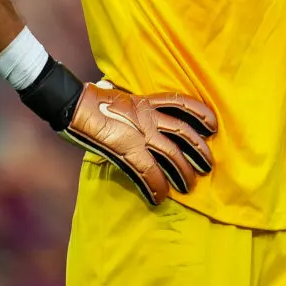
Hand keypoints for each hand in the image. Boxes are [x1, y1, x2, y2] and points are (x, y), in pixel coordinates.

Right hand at [63, 82, 216, 205]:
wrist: (72, 104)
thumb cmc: (87, 98)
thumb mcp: (112, 91)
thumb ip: (121, 95)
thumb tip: (109, 88)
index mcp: (146, 102)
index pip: (181, 104)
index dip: (201, 114)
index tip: (213, 126)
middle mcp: (148, 117)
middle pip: (183, 133)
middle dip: (199, 151)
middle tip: (208, 165)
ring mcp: (140, 134)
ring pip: (172, 155)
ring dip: (184, 173)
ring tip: (191, 186)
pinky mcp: (128, 150)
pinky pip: (149, 172)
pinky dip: (156, 187)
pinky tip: (160, 197)